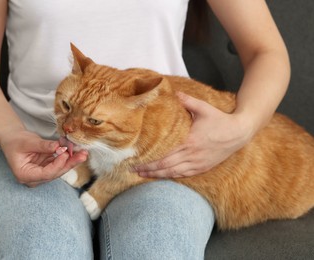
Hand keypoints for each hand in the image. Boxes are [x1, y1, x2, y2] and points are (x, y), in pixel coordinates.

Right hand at [0, 129, 87, 186]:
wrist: (12, 138)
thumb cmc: (15, 141)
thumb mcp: (28, 142)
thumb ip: (43, 146)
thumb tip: (59, 147)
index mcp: (25, 175)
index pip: (45, 174)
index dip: (57, 165)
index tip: (66, 154)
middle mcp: (34, 178)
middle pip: (55, 173)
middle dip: (69, 164)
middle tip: (82, 155)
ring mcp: (41, 173)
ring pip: (60, 169)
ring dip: (72, 161)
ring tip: (83, 153)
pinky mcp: (47, 167)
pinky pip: (60, 163)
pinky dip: (69, 157)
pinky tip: (78, 151)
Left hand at [135, 92, 252, 177]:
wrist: (239, 132)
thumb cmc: (220, 120)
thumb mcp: (203, 108)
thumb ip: (187, 101)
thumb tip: (173, 92)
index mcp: (189, 141)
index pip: (164, 155)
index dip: (149, 161)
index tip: (136, 161)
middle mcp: (192, 155)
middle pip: (165, 166)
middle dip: (148, 169)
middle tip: (133, 170)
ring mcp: (198, 163)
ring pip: (174, 173)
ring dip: (158, 175)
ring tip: (143, 175)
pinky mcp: (203, 167)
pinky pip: (184, 174)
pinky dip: (172, 176)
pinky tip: (162, 176)